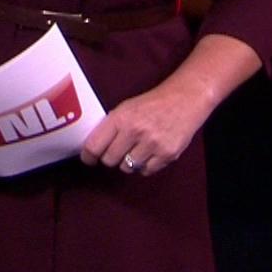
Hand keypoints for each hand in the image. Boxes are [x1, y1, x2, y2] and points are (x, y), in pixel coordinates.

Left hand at [79, 83, 213, 176]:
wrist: (183, 100)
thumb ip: (110, 126)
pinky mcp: (168, 154)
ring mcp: (152, 144)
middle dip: (110, 157)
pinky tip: (148, 153)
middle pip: (110, 160)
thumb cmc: (152, 104)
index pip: (94, 146)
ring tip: (135, 149)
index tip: (88, 159)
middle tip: (116, 151)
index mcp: (120, 118)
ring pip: (127, 168)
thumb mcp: (125, 108)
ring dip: (128, 162)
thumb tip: (93, 148)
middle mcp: (135, 131)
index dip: (88, 156)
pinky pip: (146, 171)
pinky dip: (145, 166)